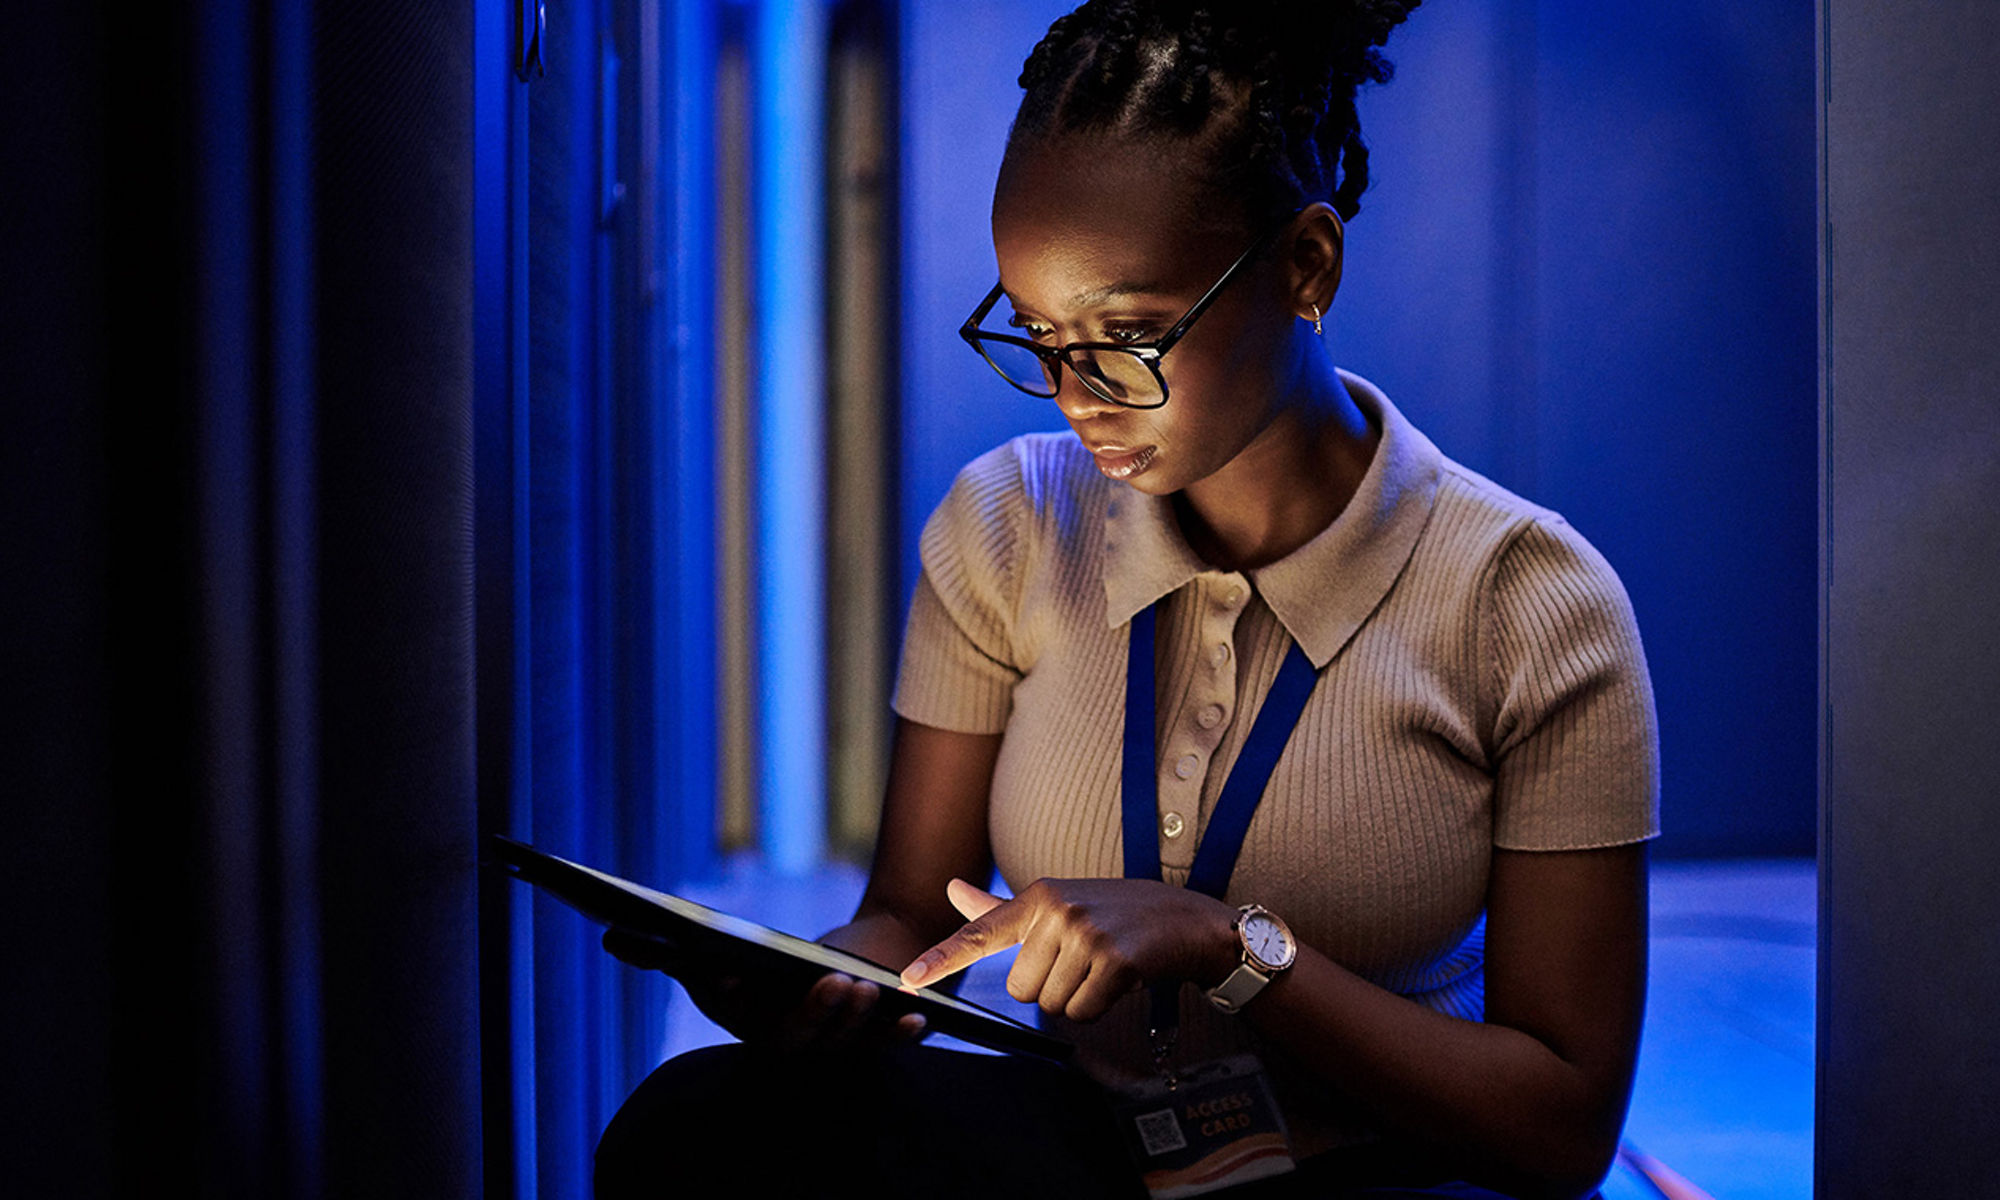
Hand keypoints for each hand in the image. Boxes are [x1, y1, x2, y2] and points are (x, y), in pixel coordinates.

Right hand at [602, 928, 927, 1051]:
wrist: (853, 962)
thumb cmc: (788, 961)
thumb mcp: (735, 953)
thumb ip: (679, 954)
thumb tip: (613, 934)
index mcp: (749, 1023)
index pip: (734, 1014)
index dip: (730, 995)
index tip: (727, 973)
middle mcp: (789, 1045)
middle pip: (795, 1040)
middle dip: (811, 1014)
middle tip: (831, 981)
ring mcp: (835, 1049)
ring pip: (843, 1047)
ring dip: (855, 1022)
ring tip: (867, 987)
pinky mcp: (878, 1043)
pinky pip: (890, 1047)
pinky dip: (904, 1036)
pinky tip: (918, 1018)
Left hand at [897, 878, 1238, 1022]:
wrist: (1189, 922)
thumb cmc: (1118, 913)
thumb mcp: (1059, 902)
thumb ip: (1000, 907)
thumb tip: (951, 889)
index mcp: (1037, 896)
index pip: (980, 933)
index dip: (941, 959)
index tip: (907, 979)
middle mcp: (1056, 909)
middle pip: (1019, 989)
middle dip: (1052, 987)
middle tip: (1085, 961)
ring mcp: (1086, 932)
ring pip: (1051, 1004)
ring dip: (1079, 997)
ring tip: (1105, 966)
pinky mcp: (1115, 959)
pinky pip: (1082, 1012)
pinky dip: (1101, 1006)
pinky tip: (1123, 978)